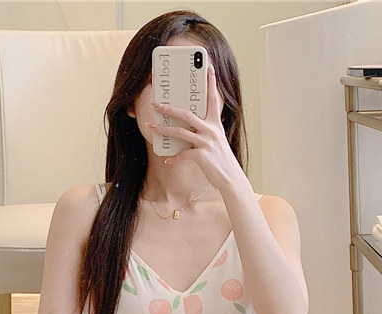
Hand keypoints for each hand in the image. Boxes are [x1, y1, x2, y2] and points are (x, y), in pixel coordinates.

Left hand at [150, 65, 243, 188]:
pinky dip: (174, 158)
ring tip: (151, 128)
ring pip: (180, 132)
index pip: (213, 99)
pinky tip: (168, 160)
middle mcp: (211, 130)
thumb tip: (188, 127)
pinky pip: (183, 155)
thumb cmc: (221, 160)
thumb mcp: (216, 141)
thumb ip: (205, 131)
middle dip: (169, 108)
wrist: (230, 178)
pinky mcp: (202, 156)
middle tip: (155, 104)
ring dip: (163, 130)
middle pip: (187, 114)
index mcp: (215, 124)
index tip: (208, 67)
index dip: (211, 83)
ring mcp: (207, 143)